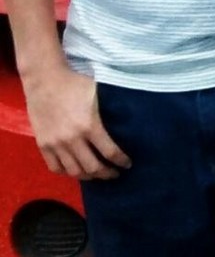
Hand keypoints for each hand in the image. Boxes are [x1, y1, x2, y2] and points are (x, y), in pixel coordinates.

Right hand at [23, 65, 130, 179]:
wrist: (45, 80)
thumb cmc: (75, 83)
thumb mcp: (97, 92)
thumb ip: (110, 108)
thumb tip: (129, 116)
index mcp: (89, 125)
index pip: (110, 152)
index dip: (121, 161)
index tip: (127, 164)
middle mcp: (72, 139)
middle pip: (93, 167)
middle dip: (107, 173)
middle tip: (115, 173)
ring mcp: (56, 144)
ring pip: (74, 172)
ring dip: (89, 176)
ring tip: (97, 174)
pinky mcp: (43, 145)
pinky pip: (56, 168)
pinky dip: (67, 172)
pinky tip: (76, 170)